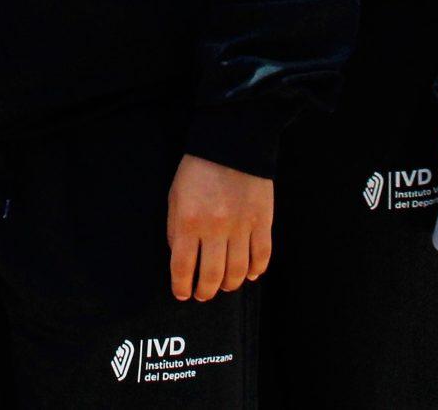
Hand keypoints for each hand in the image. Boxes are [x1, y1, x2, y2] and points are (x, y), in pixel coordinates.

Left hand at [166, 154, 271, 301]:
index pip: (182, 268)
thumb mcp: (175, 196)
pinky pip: (262, 256)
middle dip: (205, 292)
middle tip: (202, 294)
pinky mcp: (262, 221)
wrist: (232, 142)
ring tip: (224, 286)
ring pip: (238, 271)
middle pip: (211, 276)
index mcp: (188, 222)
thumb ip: (175, 229)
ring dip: (229, 284)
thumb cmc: (198, 169)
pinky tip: (250, 274)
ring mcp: (241, 226)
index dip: (181, 287)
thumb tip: (182, 258)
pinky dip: (257, 270)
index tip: (182, 293)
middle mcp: (215, 229)